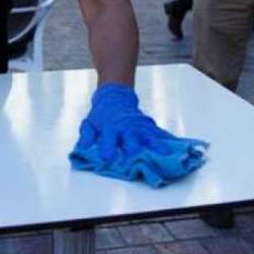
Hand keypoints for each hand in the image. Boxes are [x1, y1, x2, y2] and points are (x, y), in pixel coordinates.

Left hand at [74, 84, 190, 161]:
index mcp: (110, 126)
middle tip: (134, 154)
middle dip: (132, 145)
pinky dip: (163, 139)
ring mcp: (138, 125)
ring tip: (163, 152)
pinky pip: (156, 133)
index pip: (108, 137)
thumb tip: (82, 147)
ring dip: (154, 143)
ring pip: (146, 134)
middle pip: (130, 136)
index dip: (107, 147)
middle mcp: (125, 126)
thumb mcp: (90, 123)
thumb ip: (87, 136)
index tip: (106, 157)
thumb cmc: (102, 114)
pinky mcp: (146, 125)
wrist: (114, 96)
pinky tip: (171, 147)